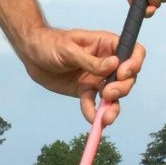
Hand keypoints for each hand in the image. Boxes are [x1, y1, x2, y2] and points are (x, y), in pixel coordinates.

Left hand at [17, 26, 144, 126]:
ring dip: (113, 107)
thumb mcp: (68, 49)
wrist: (31, 55)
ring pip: (113, 95)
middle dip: (122, 88)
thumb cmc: (49, 43)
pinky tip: (92, 120)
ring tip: (107, 118)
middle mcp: (106, 63)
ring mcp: (96, 78)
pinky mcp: (85, 91)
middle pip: (127, 78)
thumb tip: (114, 64)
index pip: (132, 51)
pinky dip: (93, 113)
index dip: (134, 63)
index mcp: (106, 45)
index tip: (123, 73)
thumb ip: (90, 60)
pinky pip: (93, 104)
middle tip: (108, 94)